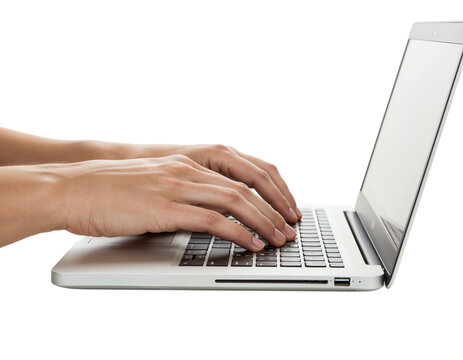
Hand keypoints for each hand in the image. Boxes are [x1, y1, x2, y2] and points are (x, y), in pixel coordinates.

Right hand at [56, 155, 296, 250]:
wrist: (72, 188)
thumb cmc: (109, 190)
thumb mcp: (155, 183)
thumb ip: (183, 192)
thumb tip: (207, 213)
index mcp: (187, 162)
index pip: (244, 170)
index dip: (271, 189)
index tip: (285, 207)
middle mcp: (187, 169)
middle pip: (247, 185)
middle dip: (275, 207)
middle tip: (290, 227)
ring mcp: (177, 185)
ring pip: (235, 200)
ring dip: (263, 221)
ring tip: (279, 238)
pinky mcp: (165, 206)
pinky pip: (212, 219)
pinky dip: (237, 232)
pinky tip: (250, 243)